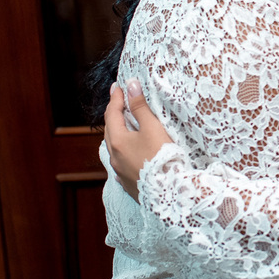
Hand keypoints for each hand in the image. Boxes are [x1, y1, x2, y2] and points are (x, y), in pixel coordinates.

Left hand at [104, 80, 175, 200]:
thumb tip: (130, 85)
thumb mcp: (152, 128)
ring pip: (114, 147)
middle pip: (110, 130)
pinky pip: (120, 162)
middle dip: (114, 114)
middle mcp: (114, 156)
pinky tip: (128, 152)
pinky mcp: (128, 183)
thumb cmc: (161, 157)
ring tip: (124, 124)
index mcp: (117, 141)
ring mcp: (119, 171)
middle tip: (119, 101)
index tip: (117, 86)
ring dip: (117, 133)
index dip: (115, 98)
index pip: (112, 114)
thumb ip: (140, 106)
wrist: (169, 193)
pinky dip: (123, 150)